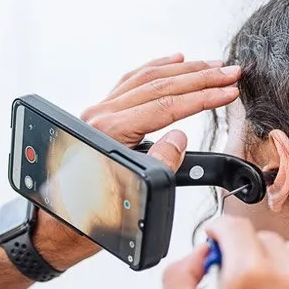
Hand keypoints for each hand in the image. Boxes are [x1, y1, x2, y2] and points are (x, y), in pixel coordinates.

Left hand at [35, 54, 240, 267]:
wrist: (57, 227)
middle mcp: (99, 117)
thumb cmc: (88, 218)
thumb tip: (180, 139)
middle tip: (231, 73)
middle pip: (157, 86)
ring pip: (145, 80)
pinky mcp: (99, 117)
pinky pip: (130, 83)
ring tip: (211, 66)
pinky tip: (173, 61)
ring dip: (182, 71)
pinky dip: (154, 69)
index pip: (165, 106)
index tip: (229, 92)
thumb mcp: (128, 197)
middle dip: (199, 77)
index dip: (202, 98)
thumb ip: (158, 164)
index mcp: (107, 132)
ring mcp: (97, 114)